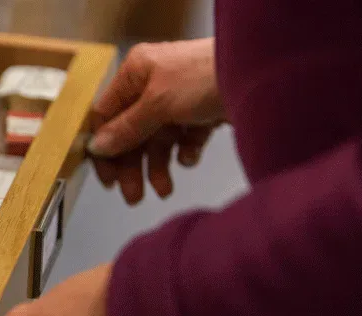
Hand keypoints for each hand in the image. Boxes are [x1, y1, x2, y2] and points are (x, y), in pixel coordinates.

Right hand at [89, 38, 224, 204]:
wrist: (264, 74)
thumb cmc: (206, 77)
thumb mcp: (157, 104)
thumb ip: (126, 128)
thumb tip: (97, 147)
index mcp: (135, 73)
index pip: (107, 115)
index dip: (104, 149)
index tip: (108, 179)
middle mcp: (154, 84)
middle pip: (132, 132)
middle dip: (133, 165)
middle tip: (134, 196)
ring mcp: (179, 99)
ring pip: (158, 140)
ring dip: (158, 166)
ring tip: (165, 190)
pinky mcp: (203, 112)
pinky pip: (185, 139)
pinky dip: (186, 152)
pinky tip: (191, 157)